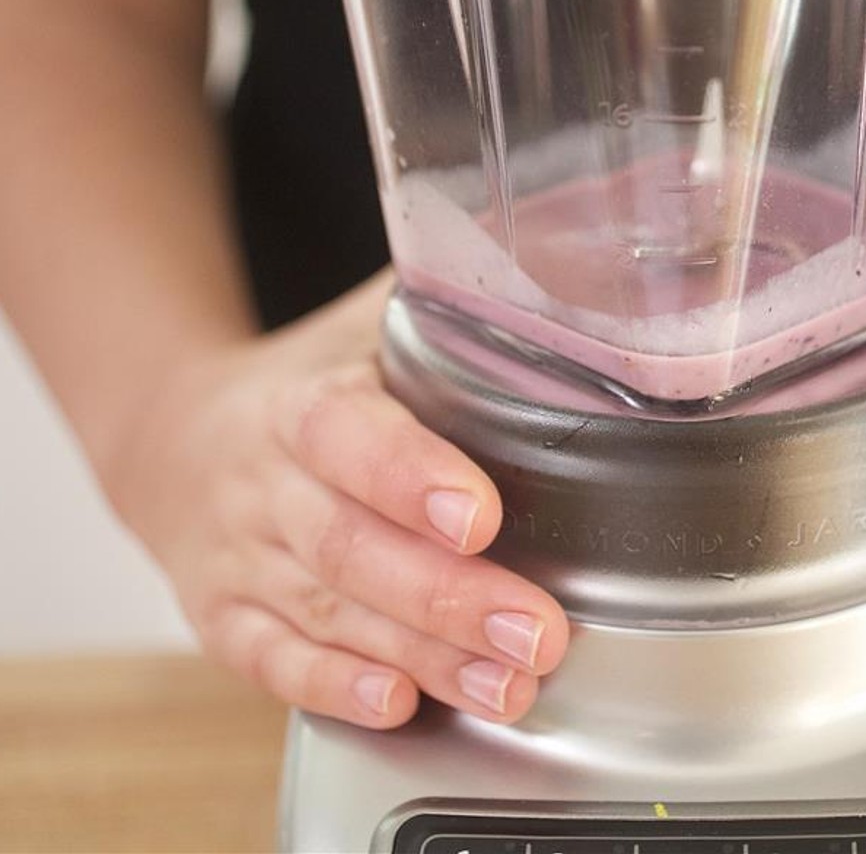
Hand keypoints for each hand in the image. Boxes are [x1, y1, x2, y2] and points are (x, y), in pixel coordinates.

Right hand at [104, 272, 569, 728]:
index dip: (411, 478)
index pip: (350, 436)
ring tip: (511, 684)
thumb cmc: (309, 379)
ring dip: (425, 656)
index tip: (481, 517)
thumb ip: (450, 309)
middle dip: (451, 598)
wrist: (173, 438)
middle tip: (538, 632)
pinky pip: (273, 661)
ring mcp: (238, 559)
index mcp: (301, 401)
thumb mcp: (365, 327)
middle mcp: (262, 484)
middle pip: (351, 546)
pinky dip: (335, 688)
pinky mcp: (224, 619)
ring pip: (328, 613)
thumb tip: (568, 283)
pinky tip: (402, 704)